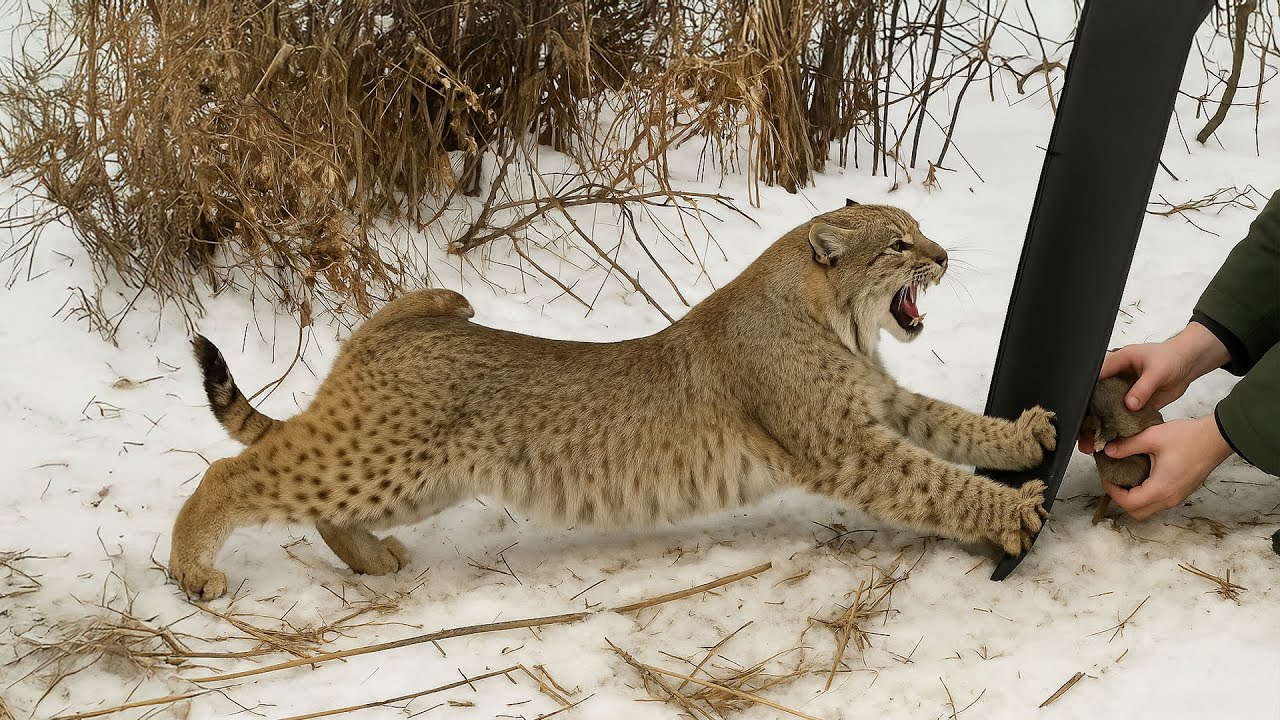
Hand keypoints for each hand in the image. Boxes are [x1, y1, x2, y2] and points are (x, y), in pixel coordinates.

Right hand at [1075, 322, 1229, 453]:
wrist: (1187, 364)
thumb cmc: (1171, 358)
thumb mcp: (1157, 371)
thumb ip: (1143, 388)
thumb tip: (1129, 405)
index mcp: (1116, 363)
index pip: (1095, 377)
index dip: (1087, 392)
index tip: (1082, 409)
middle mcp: (1116, 378)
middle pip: (1096, 397)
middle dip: (1090, 415)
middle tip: (1084, 432)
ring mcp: (1124, 392)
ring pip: (1108, 409)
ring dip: (1102, 425)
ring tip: (1094, 441)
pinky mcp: (1134, 404)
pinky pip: (1123, 416)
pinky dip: (1119, 427)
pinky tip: (1112, 439)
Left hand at [1099, 415, 1233, 519]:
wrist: (1218, 437)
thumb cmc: (1190, 438)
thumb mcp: (1153, 437)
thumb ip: (1127, 446)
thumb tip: (1108, 451)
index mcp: (1161, 489)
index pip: (1128, 503)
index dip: (1112, 492)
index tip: (1106, 477)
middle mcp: (1170, 498)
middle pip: (1137, 512)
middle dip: (1121, 499)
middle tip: (1114, 480)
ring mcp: (1178, 497)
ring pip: (1149, 509)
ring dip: (1134, 498)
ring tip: (1125, 477)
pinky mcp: (1182, 492)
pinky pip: (1159, 501)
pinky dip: (1146, 495)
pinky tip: (1141, 475)